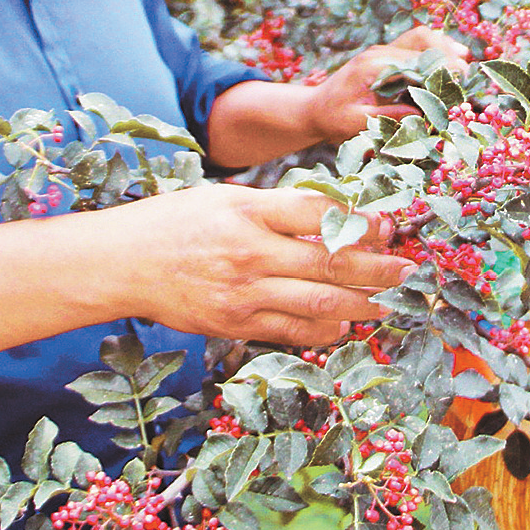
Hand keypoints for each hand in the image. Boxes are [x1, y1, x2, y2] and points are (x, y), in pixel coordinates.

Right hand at [129, 184, 414, 346]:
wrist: (122, 264)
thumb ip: (276, 208)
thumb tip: (334, 216)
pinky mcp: (235, 324)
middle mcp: (251, 252)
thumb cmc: (175, 222)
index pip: (321, 214)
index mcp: (249, 210)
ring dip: (363, 303)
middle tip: (407, 269)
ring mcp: (244, 293)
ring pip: (320, 303)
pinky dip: (325, 331)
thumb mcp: (225, 197)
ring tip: (389, 301)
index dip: (363, 221)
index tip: (389, 224)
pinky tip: (345, 325)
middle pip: (331, 262)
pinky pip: (292, 332)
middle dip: (378, 268)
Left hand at [303, 26, 469, 143]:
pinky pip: (415, 45)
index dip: (442, 68)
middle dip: (448, 53)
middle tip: (467, 74)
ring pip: (421, 36)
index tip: (462, 80)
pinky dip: (435, 51)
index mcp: (373, 65)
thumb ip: (388, 117)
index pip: (416, 58)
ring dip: (444, 47)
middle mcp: (380, 52)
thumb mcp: (355, 123)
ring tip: (464, 62)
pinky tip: (450, 62)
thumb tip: (423, 114)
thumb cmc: (331, 118)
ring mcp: (384, 52)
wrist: (313, 109)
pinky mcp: (387, 58)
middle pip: (422, 38)